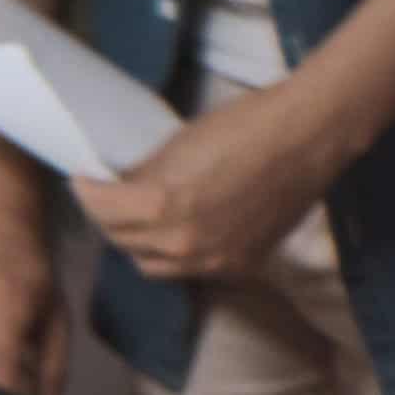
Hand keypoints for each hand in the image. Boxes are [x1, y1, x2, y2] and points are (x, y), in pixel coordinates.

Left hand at [69, 82, 342, 280]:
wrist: (312, 135)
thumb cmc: (247, 125)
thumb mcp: (179, 144)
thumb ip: (144, 174)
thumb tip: (119, 186)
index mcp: (162, 207)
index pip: (101, 211)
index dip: (87, 193)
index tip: (83, 181)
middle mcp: (183, 244)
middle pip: (122, 242)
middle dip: (109, 219)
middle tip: (107, 199)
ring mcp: (212, 261)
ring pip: (153, 265)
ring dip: (139, 244)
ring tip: (139, 220)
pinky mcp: (238, 266)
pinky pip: (191, 269)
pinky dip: (177, 254)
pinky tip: (180, 231)